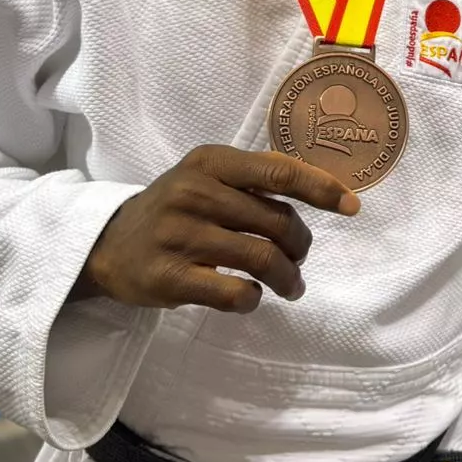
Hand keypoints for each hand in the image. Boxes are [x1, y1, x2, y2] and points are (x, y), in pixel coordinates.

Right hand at [72, 146, 358, 315]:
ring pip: (262, 258)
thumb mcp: (207, 177)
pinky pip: (234, 292)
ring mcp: (179, 235)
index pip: (279, 171)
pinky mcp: (170, 277)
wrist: (109, 245)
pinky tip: (251, 298)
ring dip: (288, 278)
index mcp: (210, 162)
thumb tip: (324, 188)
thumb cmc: (175, 209)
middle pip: (277, 222)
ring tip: (290, 286)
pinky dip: (253, 299)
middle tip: (298, 259)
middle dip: (300, 246)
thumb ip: (255, 178)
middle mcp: (194, 192)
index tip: (352, 206)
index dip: (321, 189)